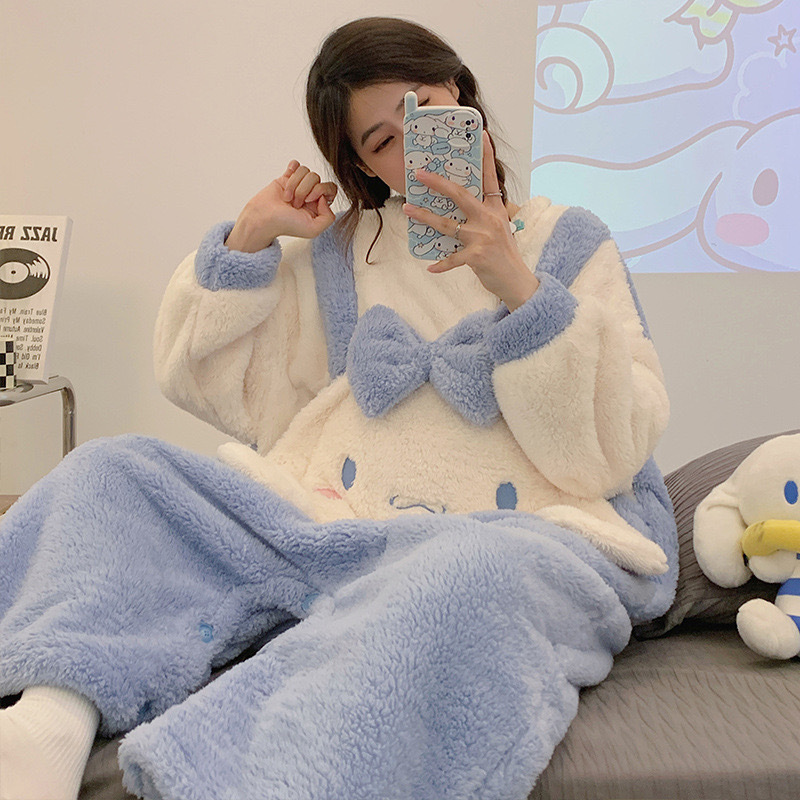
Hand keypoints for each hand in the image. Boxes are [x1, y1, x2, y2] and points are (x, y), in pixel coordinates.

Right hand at [225, 161, 337, 251]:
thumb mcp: (313, 230)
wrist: (264, 218)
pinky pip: (296, 164)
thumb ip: (329, 218)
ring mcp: (299, 184)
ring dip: (294, 185)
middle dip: (304, 189)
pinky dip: (292, 169)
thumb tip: (325, 198)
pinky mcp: (287, 177)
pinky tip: (286, 178)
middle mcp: (310, 194)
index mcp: (319, 205)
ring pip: (305, 171)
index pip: (330, 188)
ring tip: (287, 198)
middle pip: (316, 177)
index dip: (321, 190)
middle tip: (295, 203)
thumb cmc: (287, 225)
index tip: (309, 200)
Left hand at [402, 132, 538, 309]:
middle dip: (438, 183)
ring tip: (408, 209)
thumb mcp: (498, 229)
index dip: (487, 156)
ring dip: (425, 217)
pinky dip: (441, 264)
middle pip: (460, 195)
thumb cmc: (504, 254)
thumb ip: (481, 217)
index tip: (482, 135)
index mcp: (496, 209)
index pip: (490, 178)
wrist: (517, 280)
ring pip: (448, 224)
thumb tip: (456, 211)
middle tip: (420, 174)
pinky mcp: (477, 256)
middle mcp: (489, 219)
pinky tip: (430, 267)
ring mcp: (483, 237)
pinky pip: (452, 258)